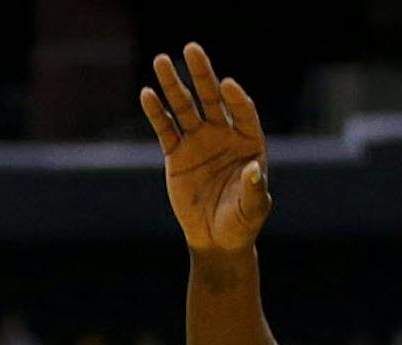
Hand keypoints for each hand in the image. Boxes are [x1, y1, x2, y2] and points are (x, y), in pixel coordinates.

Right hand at [142, 42, 270, 251]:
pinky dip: (156, 113)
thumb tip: (254, 169)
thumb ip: (255, 188)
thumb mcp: (253, 208)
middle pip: (212, 98)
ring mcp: (198, 142)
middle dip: (202, 74)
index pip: (243, 111)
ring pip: (184, 108)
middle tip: (191, 49)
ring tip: (161, 60)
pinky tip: (147, 94)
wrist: (216, 238)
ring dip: (173, 85)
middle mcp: (223, 135)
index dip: (236, 98)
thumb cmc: (242, 222)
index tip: (226, 84)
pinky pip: (164, 130)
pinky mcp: (176, 155)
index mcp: (249, 141)